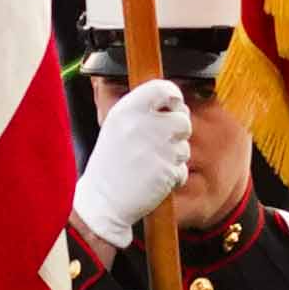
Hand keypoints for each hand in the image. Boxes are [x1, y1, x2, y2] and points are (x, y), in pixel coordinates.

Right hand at [62, 74, 195, 253]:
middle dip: (177, 131)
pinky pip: (182, 169)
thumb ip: (143, 110)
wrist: (103, 200)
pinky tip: (154, 178)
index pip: (163, 88)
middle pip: (182, 118)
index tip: (172, 106)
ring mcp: (157, 148)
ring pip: (185, 146)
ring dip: (174, 156)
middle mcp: (144, 125)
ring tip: (152, 163)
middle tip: (161, 142)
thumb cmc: (111, 162)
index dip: (174, 97)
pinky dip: (173, 176)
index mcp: (128, 110)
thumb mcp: (117, 126)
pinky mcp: (167, 171)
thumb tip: (174, 102)